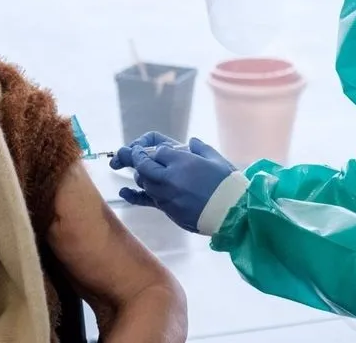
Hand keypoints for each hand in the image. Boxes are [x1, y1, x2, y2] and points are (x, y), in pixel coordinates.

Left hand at [111, 135, 235, 232]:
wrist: (232, 213)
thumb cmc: (227, 184)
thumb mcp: (215, 159)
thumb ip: (200, 148)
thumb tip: (191, 142)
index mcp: (182, 161)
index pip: (158, 151)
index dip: (154, 149)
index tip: (156, 150)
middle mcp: (169, 177)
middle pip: (144, 165)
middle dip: (138, 158)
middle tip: (134, 155)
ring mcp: (166, 195)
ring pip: (144, 182)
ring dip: (142, 175)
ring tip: (144, 172)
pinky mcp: (167, 210)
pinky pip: (145, 201)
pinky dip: (133, 195)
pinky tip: (122, 192)